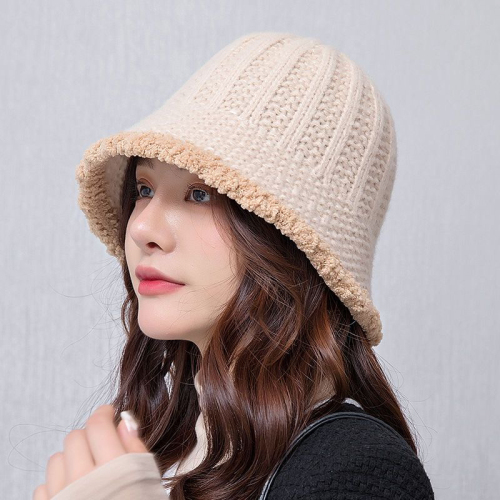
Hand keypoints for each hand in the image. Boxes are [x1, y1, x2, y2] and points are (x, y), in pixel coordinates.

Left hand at [33, 405, 149, 498]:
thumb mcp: (147, 478)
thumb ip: (136, 448)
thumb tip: (124, 420)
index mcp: (113, 469)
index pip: (98, 425)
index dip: (104, 413)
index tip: (109, 413)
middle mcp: (83, 481)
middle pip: (75, 437)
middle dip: (89, 435)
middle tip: (102, 445)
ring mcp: (62, 497)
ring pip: (56, 459)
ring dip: (71, 459)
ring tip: (87, 471)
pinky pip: (43, 487)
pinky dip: (58, 484)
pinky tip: (74, 490)